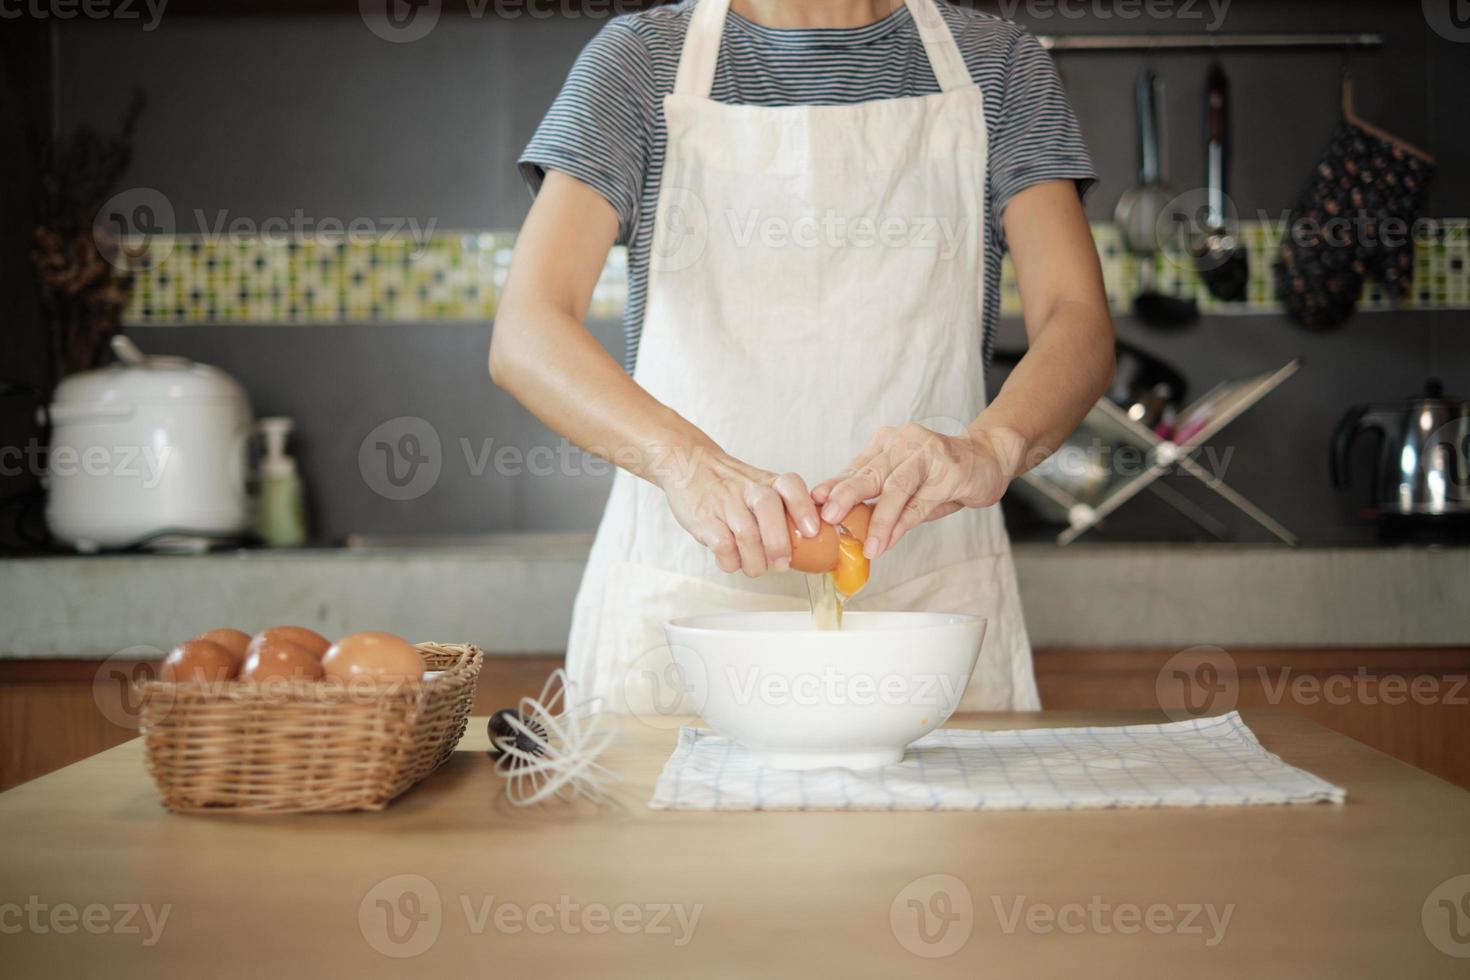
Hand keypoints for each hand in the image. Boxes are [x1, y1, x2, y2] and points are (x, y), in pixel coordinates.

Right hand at [659, 449, 822, 576]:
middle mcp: (748, 489)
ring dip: (756, 562)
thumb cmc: (730, 484)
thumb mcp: (760, 485)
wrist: (687, 464)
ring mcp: (725, 504)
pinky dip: (732, 562)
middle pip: (768, 509)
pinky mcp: (704, 519)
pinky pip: (723, 547)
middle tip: (782, 563)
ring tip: (756, 567)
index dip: (803, 508)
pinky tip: (733, 560)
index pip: (790, 486)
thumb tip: (806, 546)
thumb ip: (782, 509)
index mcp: (767, 481)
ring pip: (747, 535)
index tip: (811, 531)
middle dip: (778, 543)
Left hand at [812, 424, 1022, 558]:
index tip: (812, 503)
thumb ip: (876, 496)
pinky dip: (903, 524)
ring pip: (896, 487)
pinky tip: (888, 541)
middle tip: (827, 516)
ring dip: (879, 519)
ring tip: (865, 544)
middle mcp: (904, 442)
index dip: (833, 485)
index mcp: (887, 443)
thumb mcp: (903, 480)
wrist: (987, 459)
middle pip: (871, 471)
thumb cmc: (940, 473)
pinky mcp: (950, 472)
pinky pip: (921, 502)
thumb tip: (842, 523)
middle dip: (846, 495)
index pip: (855, 466)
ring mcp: (928, 454)